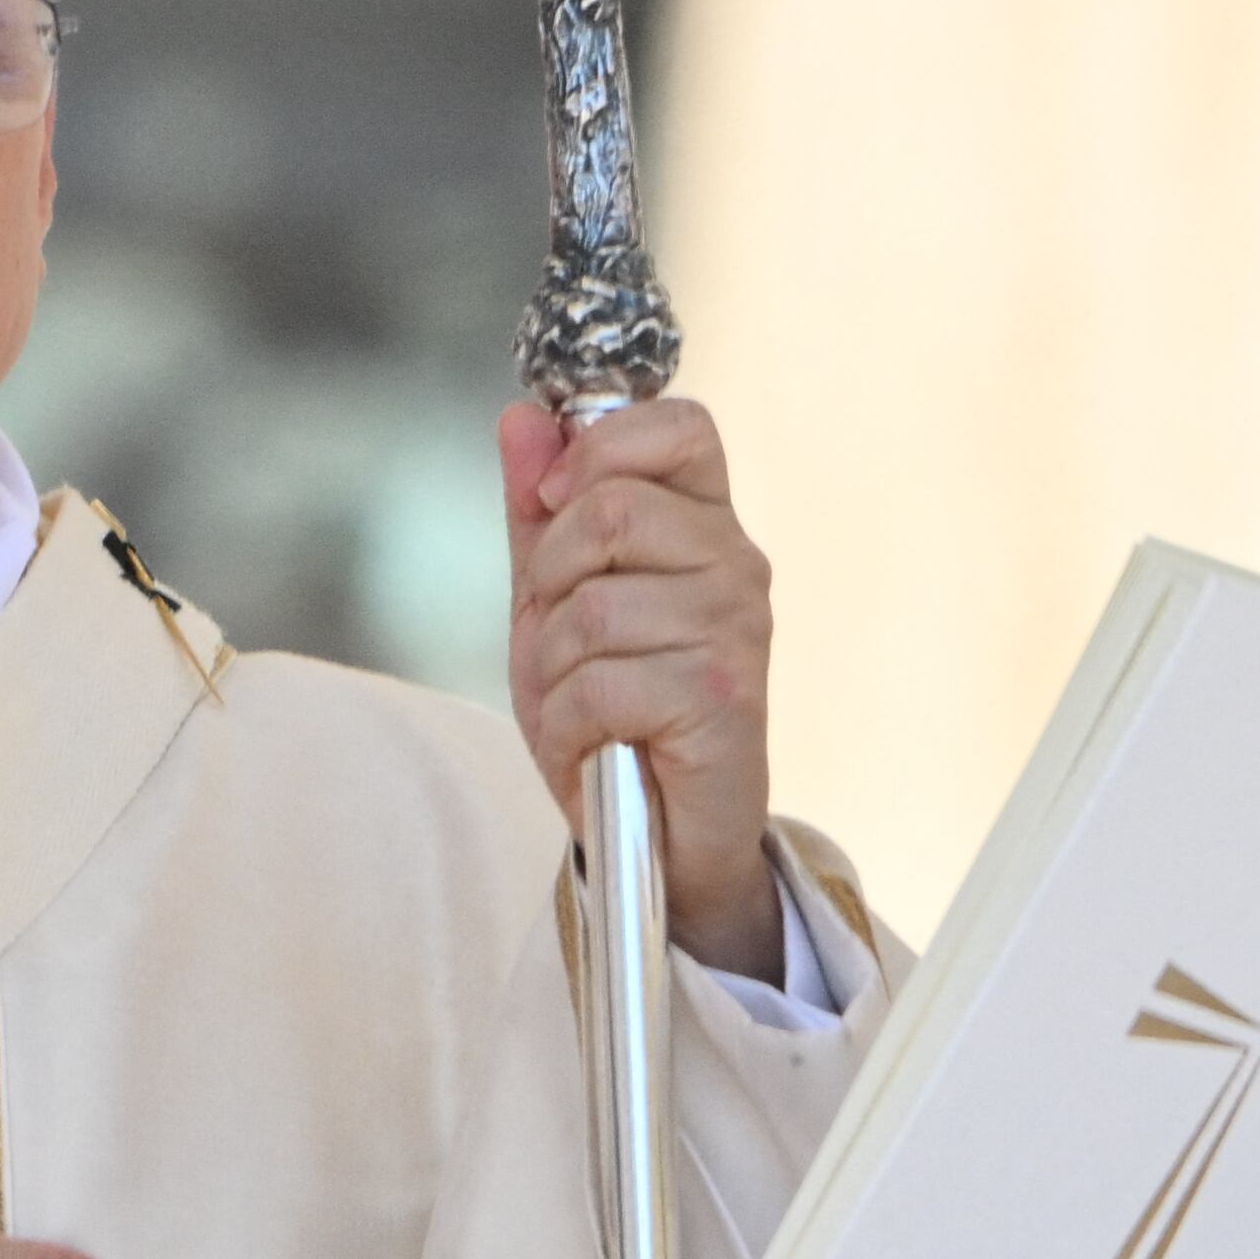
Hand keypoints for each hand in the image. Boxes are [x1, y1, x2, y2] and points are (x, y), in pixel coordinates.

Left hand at [500, 396, 782, 981]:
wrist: (661, 839)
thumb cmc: (614, 714)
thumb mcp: (555, 603)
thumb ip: (542, 513)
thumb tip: (524, 418)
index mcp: (705, 525)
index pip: (681, 425)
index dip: (603, 445)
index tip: (558, 499)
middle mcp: (735, 565)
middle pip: (610, 508)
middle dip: (551, 578)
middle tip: (563, 638)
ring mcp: (734, 629)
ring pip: (592, 606)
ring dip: (557, 669)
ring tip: (584, 704)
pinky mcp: (719, 698)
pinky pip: (599, 683)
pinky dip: (569, 726)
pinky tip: (593, 745)